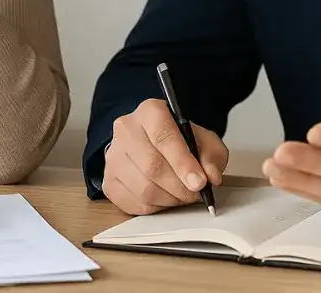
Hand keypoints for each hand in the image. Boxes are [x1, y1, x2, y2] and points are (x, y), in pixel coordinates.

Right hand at [102, 98, 228, 215]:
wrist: (154, 146)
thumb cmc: (180, 142)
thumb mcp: (204, 140)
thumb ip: (211, 155)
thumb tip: (210, 177)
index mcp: (150, 111)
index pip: (163, 136)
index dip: (183, 162)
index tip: (200, 182)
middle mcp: (126, 129)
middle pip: (152, 165)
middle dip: (180, 186)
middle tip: (196, 193)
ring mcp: (113, 156)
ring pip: (143, 188)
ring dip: (170, 199)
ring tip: (182, 195)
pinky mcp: (109, 181)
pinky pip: (134, 203)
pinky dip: (156, 207)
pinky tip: (165, 198)